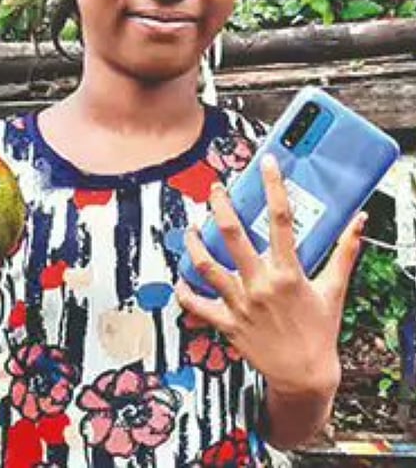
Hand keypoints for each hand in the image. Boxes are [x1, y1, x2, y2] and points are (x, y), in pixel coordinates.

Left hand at [176, 154, 364, 398]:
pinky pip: (196, 304)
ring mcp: (240, 304)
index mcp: (289, 273)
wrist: (304, 374)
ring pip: (206, 266)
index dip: (273, 188)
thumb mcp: (334, 289)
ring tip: (189, 228)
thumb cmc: (320, 330)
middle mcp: (260, 285)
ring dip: (193, 244)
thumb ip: (344, 252)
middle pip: (233, 236)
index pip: (281, 221)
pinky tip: (179, 277)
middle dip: (220, 207)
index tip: (267, 165)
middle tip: (214, 189)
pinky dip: (184, 291)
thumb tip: (358, 222)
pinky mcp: (226, 322)